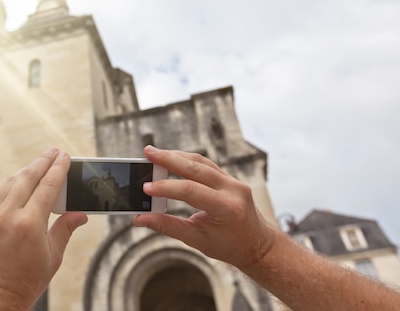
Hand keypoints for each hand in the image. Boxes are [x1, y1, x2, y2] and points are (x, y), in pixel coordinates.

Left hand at [0, 148, 87, 310]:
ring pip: (10, 183)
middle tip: (53, 152)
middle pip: (27, 177)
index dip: (58, 168)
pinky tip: (17, 183)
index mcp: (29, 223)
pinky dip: (10, 184)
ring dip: (25, 170)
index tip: (65, 157)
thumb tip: (80, 215)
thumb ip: (64, 230)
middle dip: (42, 162)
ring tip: (38, 164)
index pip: (47, 186)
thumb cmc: (23, 284)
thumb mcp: (52, 258)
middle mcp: (8, 215)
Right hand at [133, 146, 275, 270]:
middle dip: (168, 159)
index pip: (191, 190)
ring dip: (177, 156)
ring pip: (201, 162)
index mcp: (226, 208)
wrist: (258, 245)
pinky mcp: (231, 178)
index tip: (146, 187)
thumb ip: (168, 226)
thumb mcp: (197, 240)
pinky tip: (172, 159)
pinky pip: (207, 165)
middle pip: (195, 168)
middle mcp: (233, 190)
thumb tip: (141, 219)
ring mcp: (234, 182)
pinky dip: (188, 161)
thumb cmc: (229, 247)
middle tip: (147, 152)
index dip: (166, 187)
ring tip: (155, 154)